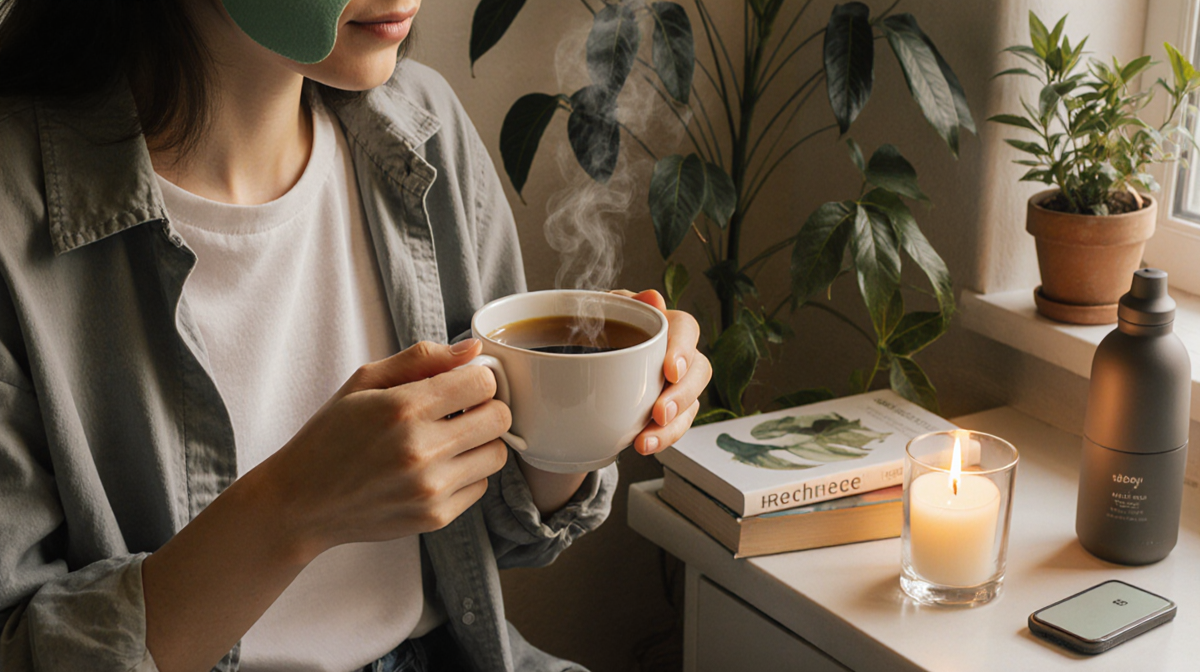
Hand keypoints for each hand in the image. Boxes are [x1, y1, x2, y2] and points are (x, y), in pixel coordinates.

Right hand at [250, 339, 509, 560]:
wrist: (300, 504)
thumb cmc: (330, 436)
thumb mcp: (364, 382)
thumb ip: (422, 359)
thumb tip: (475, 350)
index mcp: (403, 409)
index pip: (484, 382)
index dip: (477, 378)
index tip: (461, 385)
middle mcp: (422, 451)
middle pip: (500, 418)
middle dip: (485, 408)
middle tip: (459, 411)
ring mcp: (431, 489)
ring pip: (498, 454)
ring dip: (480, 442)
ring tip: (448, 440)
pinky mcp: (435, 518)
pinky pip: (481, 486)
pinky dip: (466, 474)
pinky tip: (435, 468)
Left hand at [613, 290, 710, 454]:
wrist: (582, 366)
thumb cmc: (600, 330)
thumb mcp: (603, 313)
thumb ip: (622, 302)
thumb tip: (652, 298)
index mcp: (666, 325)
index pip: (686, 330)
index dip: (683, 349)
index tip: (671, 370)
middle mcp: (679, 355)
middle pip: (699, 372)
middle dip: (682, 396)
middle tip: (660, 412)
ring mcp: (678, 386)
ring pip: (690, 406)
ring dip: (670, 427)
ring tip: (645, 441)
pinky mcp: (669, 413)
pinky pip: (675, 428)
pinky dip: (660, 439)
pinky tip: (643, 445)